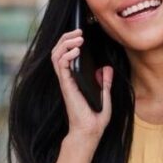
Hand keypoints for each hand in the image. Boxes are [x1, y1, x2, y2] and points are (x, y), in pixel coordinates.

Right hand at [51, 28, 112, 142]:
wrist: (90, 131)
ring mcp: (65, 81)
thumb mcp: (105, 96)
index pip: (66, 55)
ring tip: (78, 37)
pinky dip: (67, 54)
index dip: (70, 42)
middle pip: (58, 51)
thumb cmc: (95, 118)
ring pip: (56, 55)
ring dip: (65, 43)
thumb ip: (104, 82)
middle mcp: (67, 78)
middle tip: (79, 30)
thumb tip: (106, 68)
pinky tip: (77, 49)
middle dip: (66, 37)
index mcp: (74, 79)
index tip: (81, 33)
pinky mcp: (66, 85)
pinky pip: (61, 65)